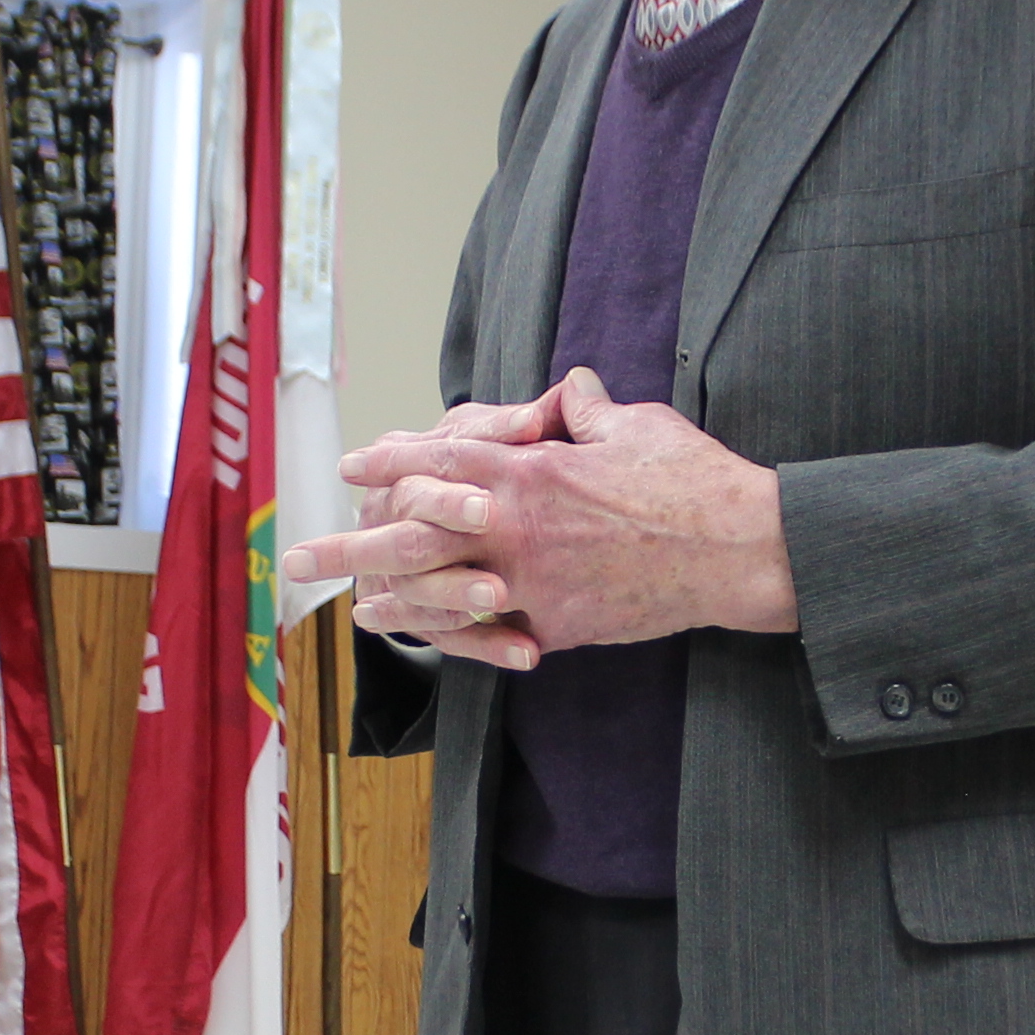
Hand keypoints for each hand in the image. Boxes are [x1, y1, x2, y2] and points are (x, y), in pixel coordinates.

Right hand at [285, 389, 570, 665]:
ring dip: (460, 596)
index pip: (417, 478)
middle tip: (490, 541)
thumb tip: (537, 417)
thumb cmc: (478, 467)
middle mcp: (390, 525)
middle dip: (447, 543)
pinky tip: (527, 654)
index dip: (450, 495)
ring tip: (501, 599)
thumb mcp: (483, 439)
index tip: (489, 504)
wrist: (454, 525)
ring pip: (422, 594)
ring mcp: (402, 579)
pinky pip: (455, 638)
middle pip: (410, 541)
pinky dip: (491, 646)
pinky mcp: (428, 620)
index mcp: (403, 476)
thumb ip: (507, 429)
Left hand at [317, 369, 795, 659]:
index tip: (350, 465)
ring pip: (442, 594)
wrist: (737, 549)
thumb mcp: (632, 424)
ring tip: (350, 611)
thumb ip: (584, 411)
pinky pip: (496, 634)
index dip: (390, 462)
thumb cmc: (690, 479)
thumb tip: (568, 391)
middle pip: (415, 535)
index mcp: (528, 470)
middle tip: (298, 559)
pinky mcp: (560, 626)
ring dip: (391, 602)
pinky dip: (457, 639)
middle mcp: (516, 528)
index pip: (441, 460)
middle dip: (352, 545)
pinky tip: (427, 643)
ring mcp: (534, 584)